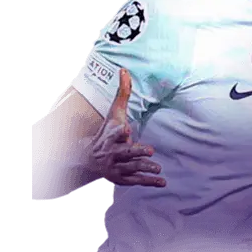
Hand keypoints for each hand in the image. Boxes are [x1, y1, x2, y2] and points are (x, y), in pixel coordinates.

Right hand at [84, 69, 164, 186]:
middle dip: (135, 152)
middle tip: (150, 151)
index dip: (120, 131)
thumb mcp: (115, 112)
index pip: (114, 132)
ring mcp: (116, 166)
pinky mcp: (121, 178)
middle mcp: (112, 151)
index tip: (126, 129)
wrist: (89, 156)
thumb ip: (123, 93)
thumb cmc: (107, 130)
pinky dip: (148, 182)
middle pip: (124, 152)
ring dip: (144, 168)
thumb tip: (124, 69)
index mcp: (111, 135)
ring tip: (158, 168)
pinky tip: (162, 182)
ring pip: (131, 167)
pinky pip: (136, 180)